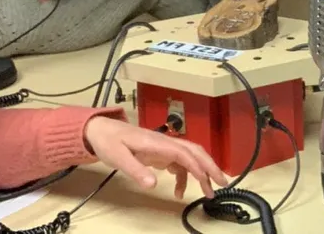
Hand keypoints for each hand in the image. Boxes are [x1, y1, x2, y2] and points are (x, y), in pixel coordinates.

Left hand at [85, 117, 228, 198]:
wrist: (100, 131)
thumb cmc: (109, 141)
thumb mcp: (118, 157)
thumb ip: (136, 170)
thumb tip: (153, 184)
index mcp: (157, 143)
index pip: (184, 152)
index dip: (198, 165)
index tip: (207, 180)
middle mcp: (165, 144)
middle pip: (194, 152)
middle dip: (210, 166)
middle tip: (223, 182)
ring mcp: (164, 148)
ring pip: (190, 158)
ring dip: (202, 173)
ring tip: (209, 191)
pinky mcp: (160, 154)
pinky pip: (179, 165)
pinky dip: (184, 178)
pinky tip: (179, 192)